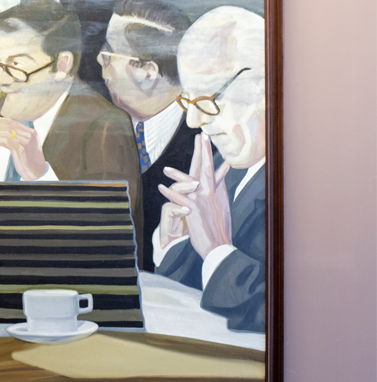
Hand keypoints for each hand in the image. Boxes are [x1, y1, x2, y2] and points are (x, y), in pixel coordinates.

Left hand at [0, 117, 46, 180]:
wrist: (37, 173)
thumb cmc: (29, 161)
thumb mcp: (22, 146)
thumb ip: (14, 139)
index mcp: (31, 132)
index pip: (14, 122)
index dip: (1, 120)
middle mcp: (30, 135)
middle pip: (10, 126)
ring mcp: (26, 141)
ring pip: (7, 132)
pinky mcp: (21, 148)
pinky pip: (5, 141)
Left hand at [158, 133, 231, 258]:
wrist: (218, 246)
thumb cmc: (217, 227)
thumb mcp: (220, 205)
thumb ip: (218, 190)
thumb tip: (219, 177)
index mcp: (216, 192)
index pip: (211, 168)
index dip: (208, 153)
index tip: (205, 138)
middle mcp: (211, 194)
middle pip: (206, 169)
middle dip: (203, 152)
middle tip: (200, 136)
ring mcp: (203, 201)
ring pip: (189, 183)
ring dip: (177, 175)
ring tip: (165, 169)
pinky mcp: (194, 211)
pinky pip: (180, 199)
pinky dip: (170, 192)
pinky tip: (161, 187)